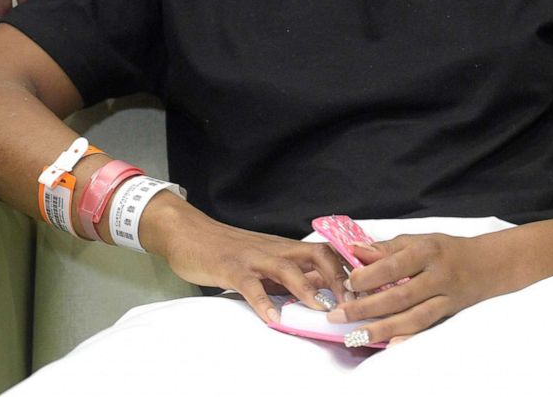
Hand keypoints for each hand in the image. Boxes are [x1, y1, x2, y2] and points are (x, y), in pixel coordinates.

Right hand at [139, 196, 346, 322]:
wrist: (189, 232)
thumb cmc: (226, 249)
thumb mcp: (263, 261)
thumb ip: (289, 275)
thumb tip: (321, 292)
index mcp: (284, 248)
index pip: (325, 253)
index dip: (347, 271)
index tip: (364, 293)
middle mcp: (274, 249)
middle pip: (317, 255)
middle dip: (338, 279)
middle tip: (350, 305)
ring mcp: (253, 258)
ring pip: (288, 268)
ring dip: (308, 290)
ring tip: (321, 311)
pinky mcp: (232, 268)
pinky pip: (251, 286)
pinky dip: (264, 303)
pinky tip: (273, 320)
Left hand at [327, 234, 494, 342]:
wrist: (487, 264)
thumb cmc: (445, 250)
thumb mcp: (417, 240)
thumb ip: (386, 248)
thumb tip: (355, 251)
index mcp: (426, 251)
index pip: (394, 265)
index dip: (370, 276)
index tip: (349, 283)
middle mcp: (437, 276)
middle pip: (400, 295)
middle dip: (367, 307)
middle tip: (340, 314)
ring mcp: (445, 298)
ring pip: (413, 317)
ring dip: (383, 327)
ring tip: (356, 335)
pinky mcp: (449, 314)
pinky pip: (427, 328)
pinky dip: (409, 337)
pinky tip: (390, 344)